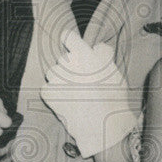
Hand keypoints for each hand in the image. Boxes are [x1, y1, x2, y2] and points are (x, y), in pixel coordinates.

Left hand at [40, 30, 136, 157]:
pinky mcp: (49, 93)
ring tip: (73, 92)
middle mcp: (69, 63)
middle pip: (63, 59)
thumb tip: (96, 47)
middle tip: (81, 81)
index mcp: (85, 54)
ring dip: (60, 79)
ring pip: (53, 72)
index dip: (68, 40)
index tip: (68, 42)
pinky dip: (53, 94)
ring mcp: (57, 78)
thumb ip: (103, 56)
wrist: (103, 124)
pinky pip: (47, 88)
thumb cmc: (113, 98)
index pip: (68, 37)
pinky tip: (65, 101)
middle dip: (70, 67)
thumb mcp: (115, 71)